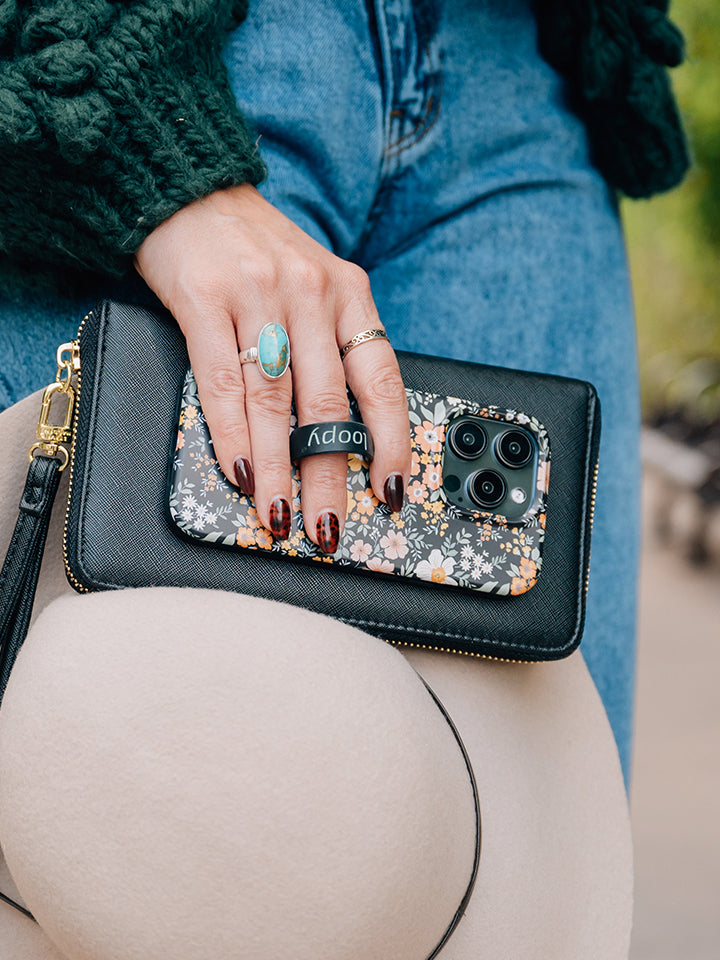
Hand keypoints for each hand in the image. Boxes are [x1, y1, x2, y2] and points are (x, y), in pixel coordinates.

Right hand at [135, 184, 410, 551]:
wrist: (193, 191)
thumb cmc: (259, 251)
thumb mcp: (317, 285)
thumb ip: (333, 346)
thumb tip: (341, 434)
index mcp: (349, 294)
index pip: (381, 380)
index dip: (390, 442)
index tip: (391, 490)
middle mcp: (311, 294)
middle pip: (327, 404)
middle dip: (329, 475)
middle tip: (328, 526)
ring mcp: (258, 296)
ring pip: (274, 402)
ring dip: (277, 468)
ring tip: (279, 513)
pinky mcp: (205, 300)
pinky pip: (222, 382)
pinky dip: (232, 434)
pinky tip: (240, 470)